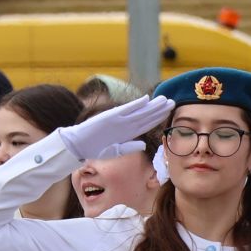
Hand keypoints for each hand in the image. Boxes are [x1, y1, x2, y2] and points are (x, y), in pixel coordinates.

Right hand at [58, 95, 174, 161]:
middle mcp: (125, 124)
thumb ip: (129, 147)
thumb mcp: (115, 151)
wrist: (78, 145)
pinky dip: (136, 105)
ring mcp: (118, 119)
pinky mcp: (110, 117)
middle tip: (172, 102)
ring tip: (164, 99)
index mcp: (127, 132)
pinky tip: (146, 100)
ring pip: (140, 112)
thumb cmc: (95, 149)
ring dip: (152, 106)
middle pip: (146, 116)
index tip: (169, 112)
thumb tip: (144, 145)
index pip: (146, 123)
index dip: (158, 117)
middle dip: (159, 109)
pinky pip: (125, 110)